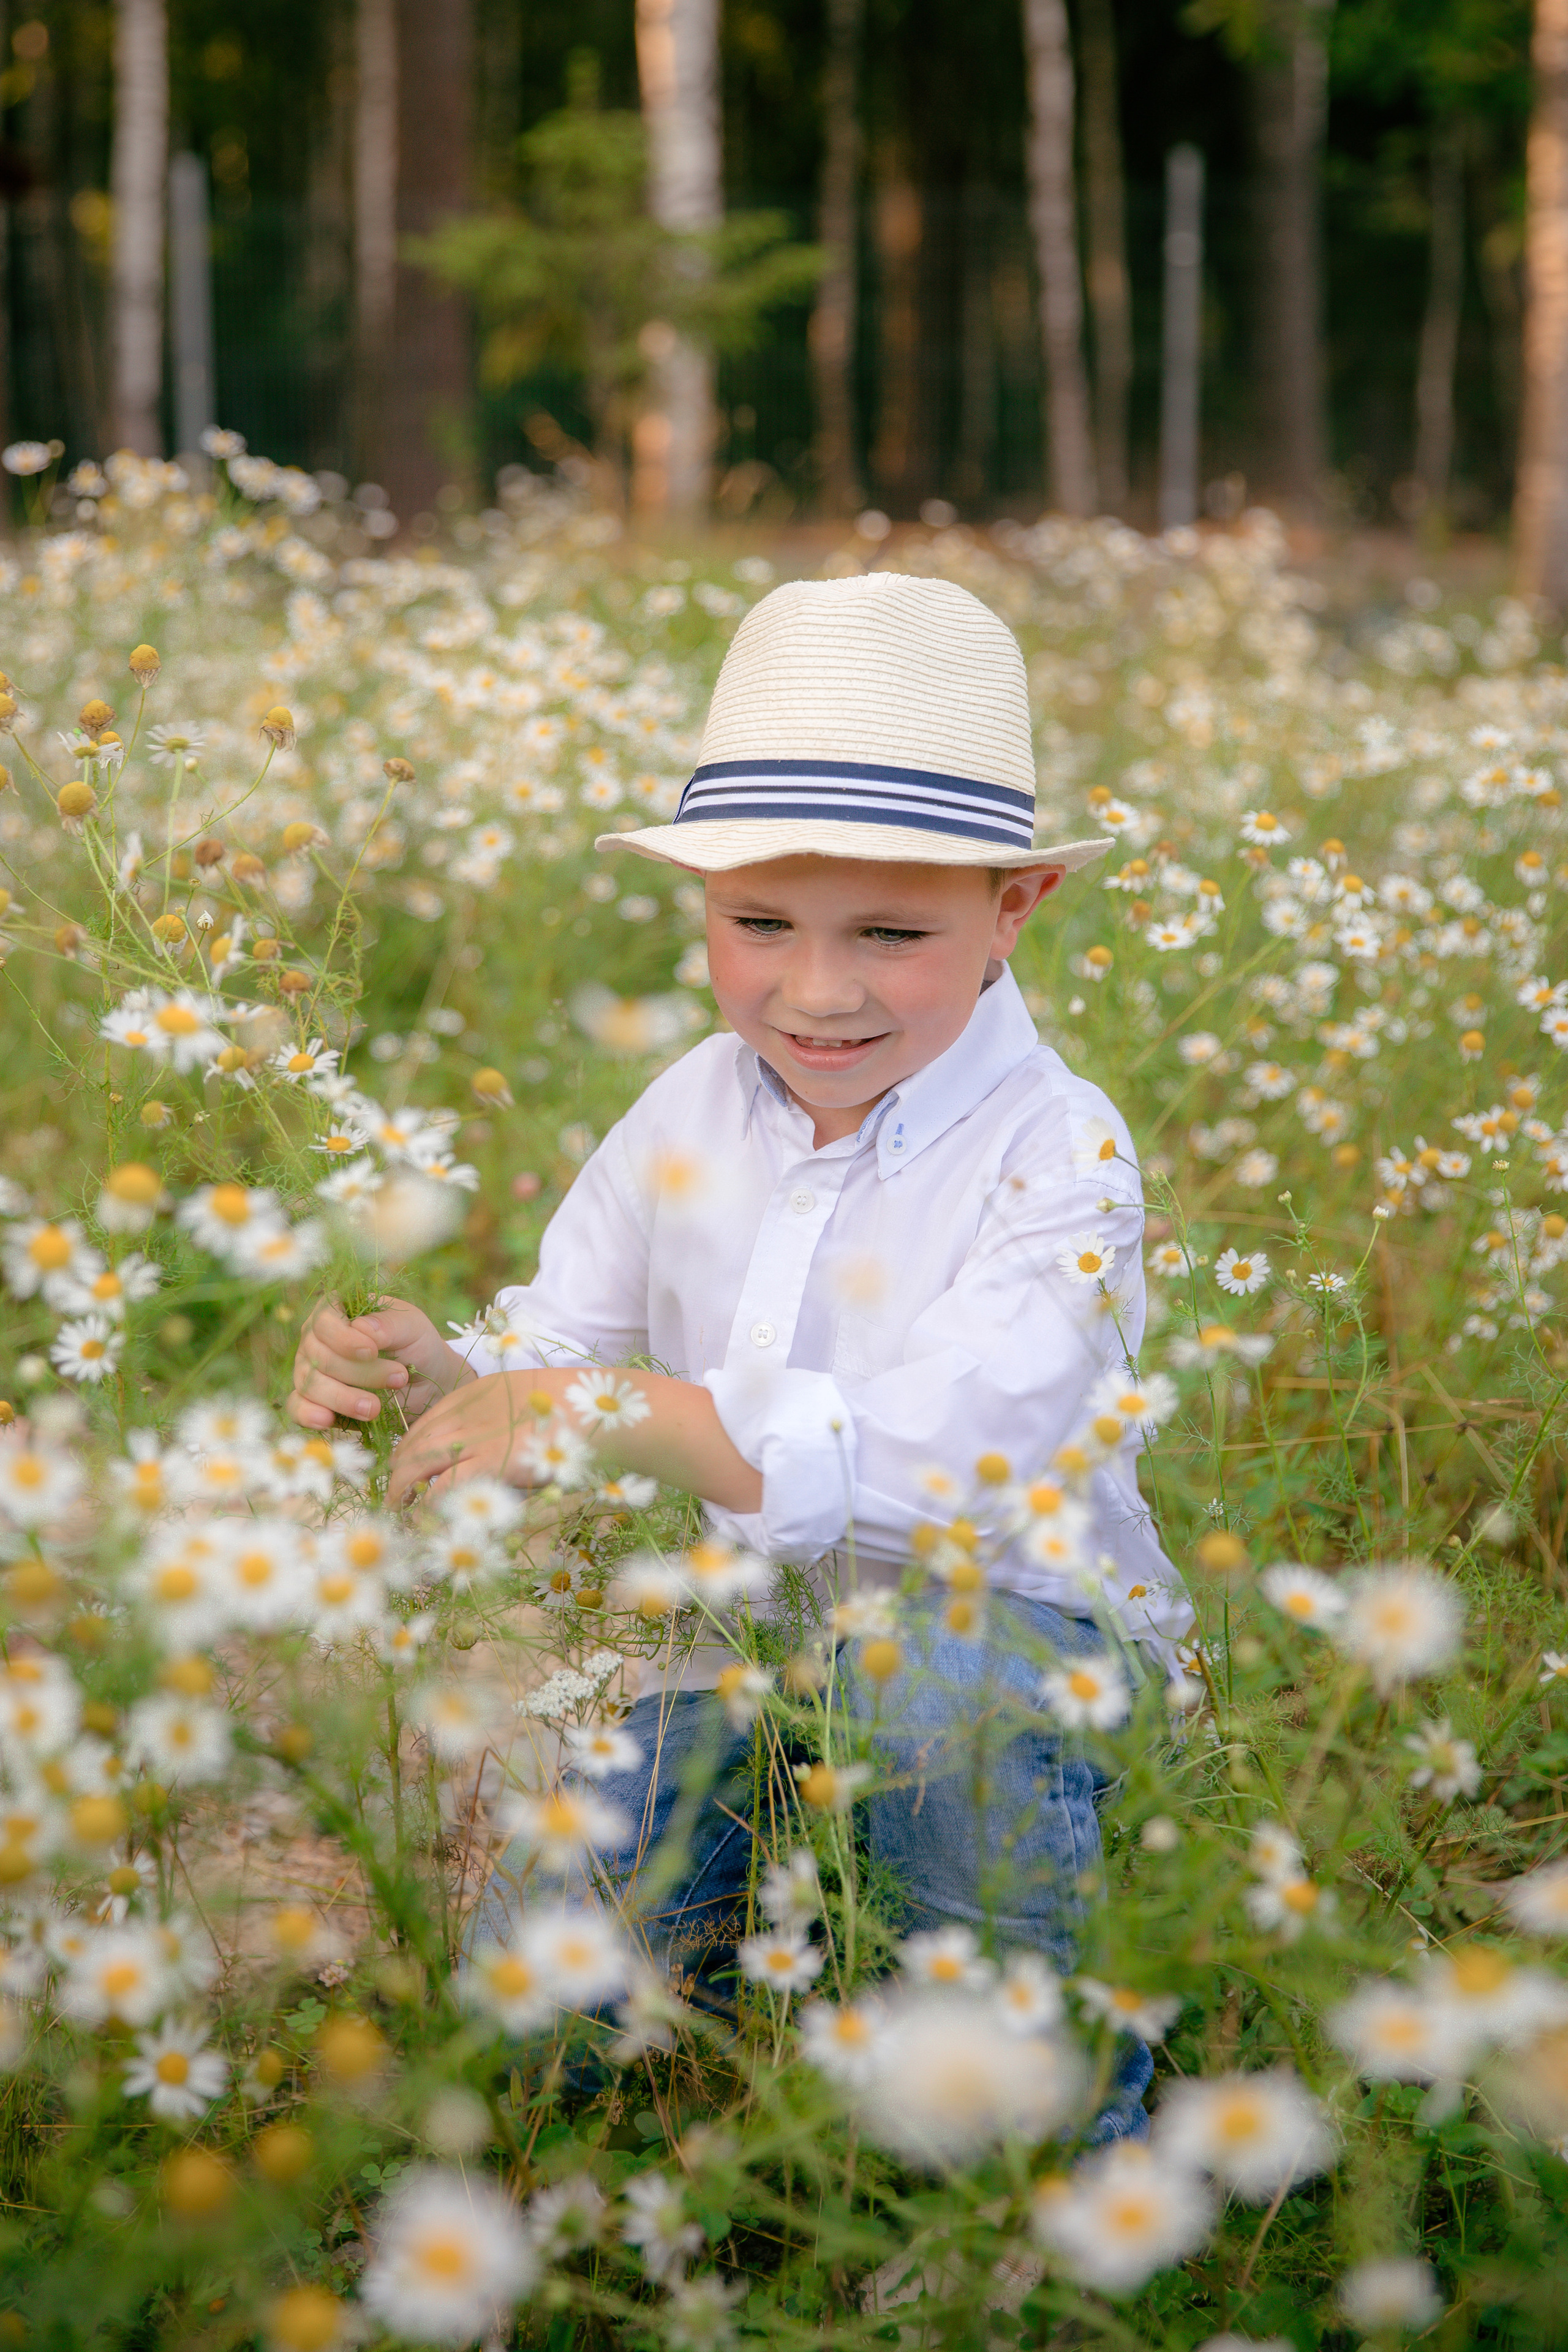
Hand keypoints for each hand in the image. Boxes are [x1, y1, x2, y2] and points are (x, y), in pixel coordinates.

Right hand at [287, 1296, 472, 1430]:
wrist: (426, 1385)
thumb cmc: (416, 1347)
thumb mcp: (413, 1328)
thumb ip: (389, 1324)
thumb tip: (360, 1326)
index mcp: (337, 1312)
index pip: (324, 1320)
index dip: (343, 1338)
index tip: (372, 1352)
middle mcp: (317, 1339)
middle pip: (319, 1356)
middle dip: (358, 1373)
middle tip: (398, 1379)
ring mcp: (310, 1371)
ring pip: (310, 1384)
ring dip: (342, 1398)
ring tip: (375, 1408)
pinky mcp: (313, 1401)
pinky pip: (297, 1407)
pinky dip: (308, 1414)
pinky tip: (327, 1420)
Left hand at [385, 1363, 762, 1515]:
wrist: (605, 1411)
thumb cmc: (582, 1410)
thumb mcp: (534, 1403)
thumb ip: (508, 1423)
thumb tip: (501, 1453)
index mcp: (475, 1392)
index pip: (425, 1422)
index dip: (410, 1450)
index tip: (407, 1472)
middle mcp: (464, 1411)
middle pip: (412, 1444)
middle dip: (397, 1474)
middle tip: (393, 1500)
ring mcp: (472, 1438)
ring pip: (414, 1468)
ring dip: (400, 1495)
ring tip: (396, 1516)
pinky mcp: (486, 1465)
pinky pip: (439, 1493)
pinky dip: (423, 1512)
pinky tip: (419, 1526)